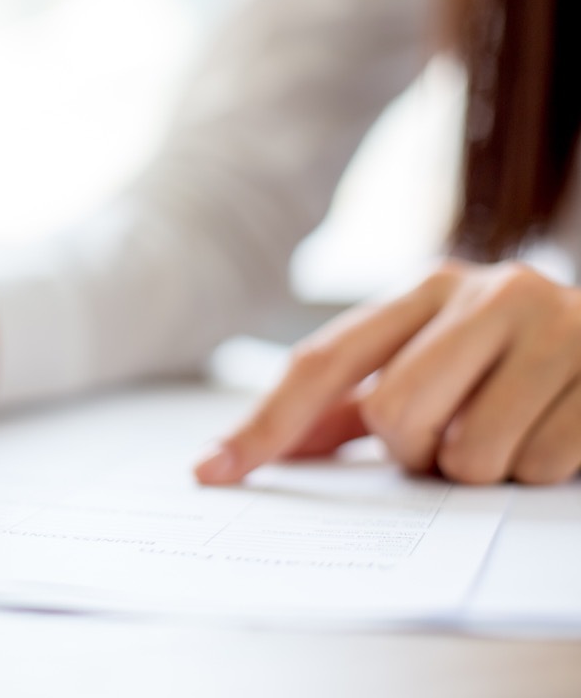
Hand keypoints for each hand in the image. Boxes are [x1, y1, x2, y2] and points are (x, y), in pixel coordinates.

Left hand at [195, 260, 580, 485]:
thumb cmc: (515, 364)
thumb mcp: (435, 364)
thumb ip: (351, 405)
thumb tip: (254, 450)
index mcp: (426, 288)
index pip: (323, 362)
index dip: (266, 422)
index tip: (213, 471)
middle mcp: (486, 291)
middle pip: (393, 414)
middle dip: (417, 452)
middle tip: (451, 441)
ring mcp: (553, 325)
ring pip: (468, 453)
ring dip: (479, 469)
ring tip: (510, 430)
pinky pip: (538, 464)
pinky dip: (538, 470)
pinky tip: (556, 431)